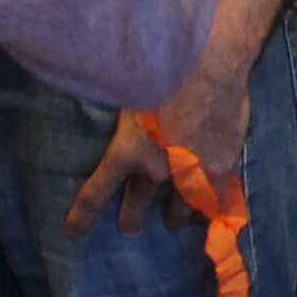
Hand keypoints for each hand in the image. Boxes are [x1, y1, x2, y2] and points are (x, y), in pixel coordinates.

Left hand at [69, 46, 253, 234]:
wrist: (209, 64)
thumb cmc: (164, 67)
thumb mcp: (130, 93)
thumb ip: (124, 114)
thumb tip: (113, 111)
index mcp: (127, 152)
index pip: (97, 193)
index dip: (83, 216)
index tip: (74, 232)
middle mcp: (156, 169)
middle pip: (137, 205)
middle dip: (131, 219)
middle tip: (129, 228)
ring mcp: (191, 172)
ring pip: (180, 209)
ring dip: (176, 216)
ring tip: (176, 220)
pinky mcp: (222, 166)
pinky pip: (216, 199)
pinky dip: (211, 206)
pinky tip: (214, 210)